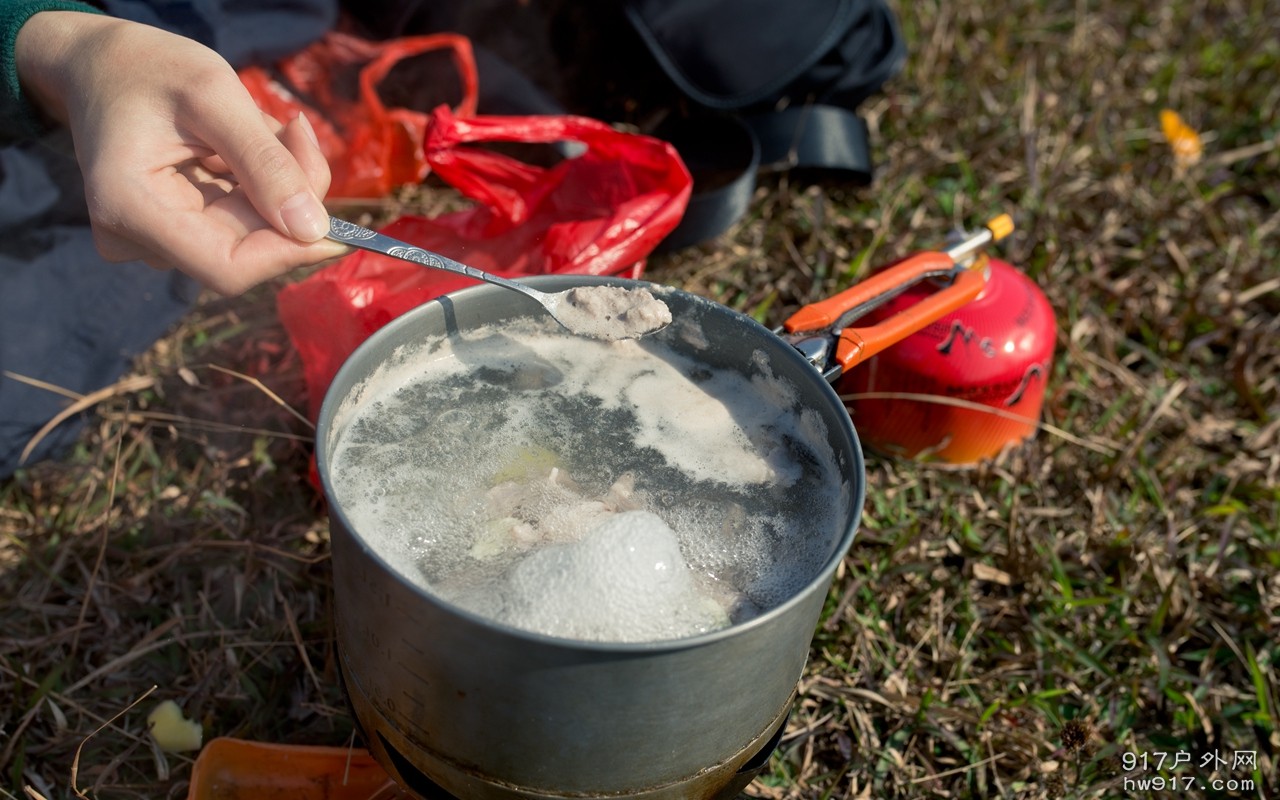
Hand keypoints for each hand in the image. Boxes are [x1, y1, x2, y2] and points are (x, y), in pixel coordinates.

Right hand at [15, 12, 348, 294]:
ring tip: (261, 126)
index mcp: (130, 208)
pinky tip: (245, 144)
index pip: (227, 268)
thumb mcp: (214, 95)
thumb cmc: (149, 68)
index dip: (288, 254)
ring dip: (276, 187)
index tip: (339, 229)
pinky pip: (237, 225)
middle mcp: (137, 239)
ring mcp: (152, 241)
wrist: (103, 65)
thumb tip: (313, 230)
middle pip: (245, 251)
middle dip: (287, 200)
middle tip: (296, 132)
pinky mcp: (172, 233)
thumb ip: (265, 162)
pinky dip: (260, 187)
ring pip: (249, 237)